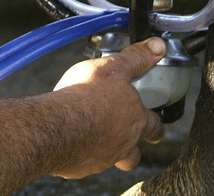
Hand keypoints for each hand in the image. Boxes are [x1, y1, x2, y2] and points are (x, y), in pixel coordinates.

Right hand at [51, 37, 165, 177]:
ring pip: (110, 160)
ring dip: (106, 151)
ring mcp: (101, 159)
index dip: (155, 124)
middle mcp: (122, 145)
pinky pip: (83, 162)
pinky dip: (80, 153)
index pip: (155, 126)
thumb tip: (158, 46)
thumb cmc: (86, 98)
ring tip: (94, 138)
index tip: (155, 124)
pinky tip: (70, 140)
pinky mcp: (79, 167)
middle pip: (134, 154)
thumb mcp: (114, 68)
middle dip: (133, 147)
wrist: (56, 127)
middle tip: (126, 138)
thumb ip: (136, 58)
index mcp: (134, 121)